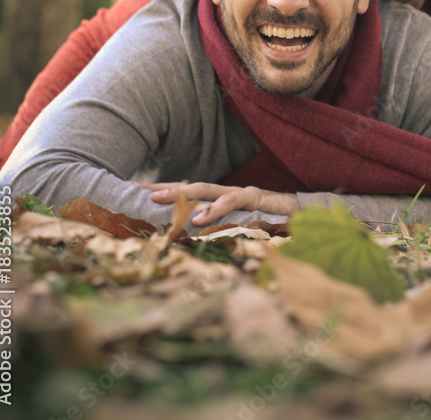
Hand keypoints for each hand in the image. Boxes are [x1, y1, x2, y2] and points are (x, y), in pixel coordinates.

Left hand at [137, 180, 298, 226]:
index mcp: (216, 201)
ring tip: (159, 200)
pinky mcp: (255, 198)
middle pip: (187, 187)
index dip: (157, 191)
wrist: (301, 216)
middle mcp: (223, 193)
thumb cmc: (267, 226)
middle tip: (133, 191)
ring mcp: (239, 193)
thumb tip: (185, 242)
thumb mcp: (235, 231)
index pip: (183, 194)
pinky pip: (233, 201)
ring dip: (181, 193)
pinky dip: (216, 208)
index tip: (129, 191)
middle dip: (161, 188)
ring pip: (205, 189)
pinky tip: (200, 217)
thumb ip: (214, 234)